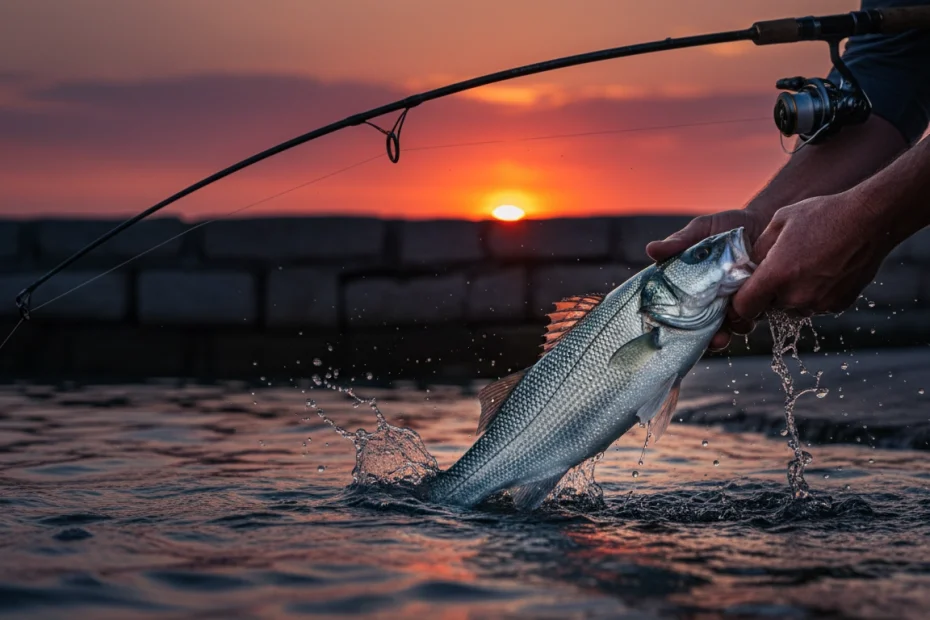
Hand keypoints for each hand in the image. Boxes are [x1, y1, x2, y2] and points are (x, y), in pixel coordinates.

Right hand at [646, 209, 769, 349]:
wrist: (765, 219)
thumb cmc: (727, 225)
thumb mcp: (701, 230)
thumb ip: (679, 242)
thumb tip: (651, 250)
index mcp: (694, 286)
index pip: (681, 312)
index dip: (679, 327)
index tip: (680, 335)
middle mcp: (713, 298)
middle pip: (707, 327)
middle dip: (712, 338)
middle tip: (717, 339)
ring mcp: (736, 300)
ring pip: (733, 324)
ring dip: (735, 327)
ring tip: (738, 320)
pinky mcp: (759, 298)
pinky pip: (755, 314)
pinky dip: (755, 315)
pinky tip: (758, 306)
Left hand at [732, 192, 890, 321]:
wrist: (871, 218)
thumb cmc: (823, 215)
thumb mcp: (779, 222)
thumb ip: (758, 250)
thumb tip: (747, 267)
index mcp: (776, 275)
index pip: (743, 308)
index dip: (740, 302)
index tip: (744, 292)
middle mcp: (796, 296)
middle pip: (769, 306)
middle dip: (769, 292)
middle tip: (782, 267)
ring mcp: (819, 303)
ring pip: (793, 306)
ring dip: (793, 293)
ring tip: (807, 263)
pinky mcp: (838, 305)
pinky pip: (816, 304)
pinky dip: (815, 292)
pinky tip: (825, 269)